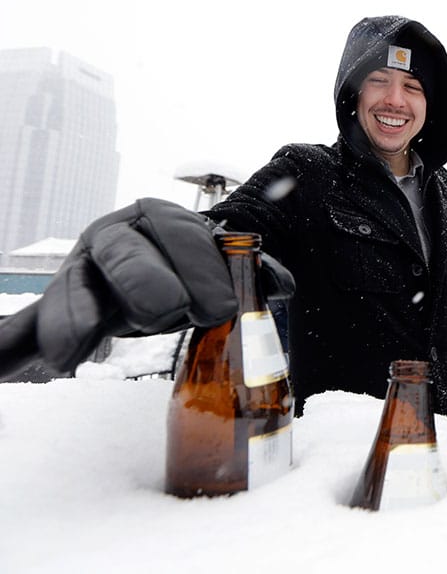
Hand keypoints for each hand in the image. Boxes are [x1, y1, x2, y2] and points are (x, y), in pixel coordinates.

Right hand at [0, 198, 290, 378]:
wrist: (136, 291)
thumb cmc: (181, 277)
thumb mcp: (216, 273)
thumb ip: (250, 276)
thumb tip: (282, 287)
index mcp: (160, 222)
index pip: (181, 234)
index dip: (203, 267)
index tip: (223, 307)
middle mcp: (115, 238)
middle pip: (126, 254)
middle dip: (147, 283)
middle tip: (172, 314)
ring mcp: (81, 270)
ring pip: (76, 286)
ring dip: (76, 316)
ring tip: (79, 349)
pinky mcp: (55, 306)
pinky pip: (33, 320)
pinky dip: (26, 341)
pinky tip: (48, 361)